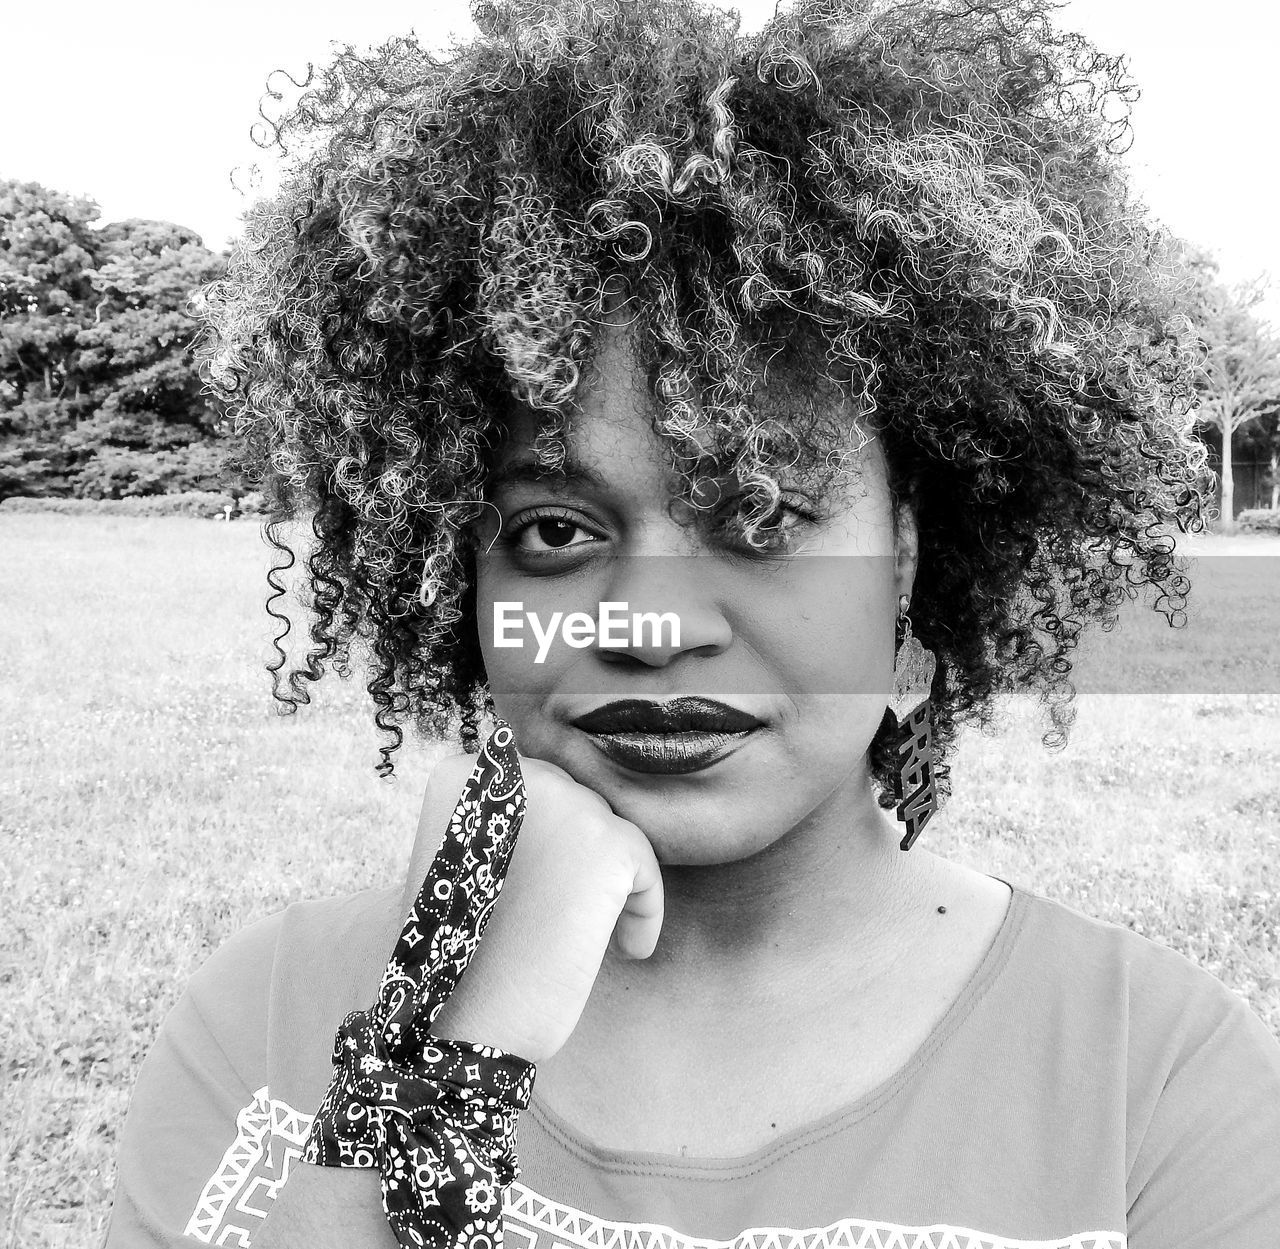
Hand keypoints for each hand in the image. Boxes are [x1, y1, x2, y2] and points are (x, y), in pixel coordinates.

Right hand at [414, 743, 663, 1062]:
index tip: (549, 880)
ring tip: (593, 936)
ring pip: (612, 831)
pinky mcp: (609, 844)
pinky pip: (645, 867)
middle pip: (576, 801)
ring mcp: (566, 804)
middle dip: (582, 857)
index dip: (550, 835)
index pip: (535, 783)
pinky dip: (644, 909)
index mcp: (467, 774)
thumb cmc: (461, 951)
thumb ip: (505, 820)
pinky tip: (627, 948)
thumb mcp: (464, 861)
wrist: (464, 1018)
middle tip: (568, 913)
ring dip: (610, 885)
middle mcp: (517, 774)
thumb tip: (566, 808)